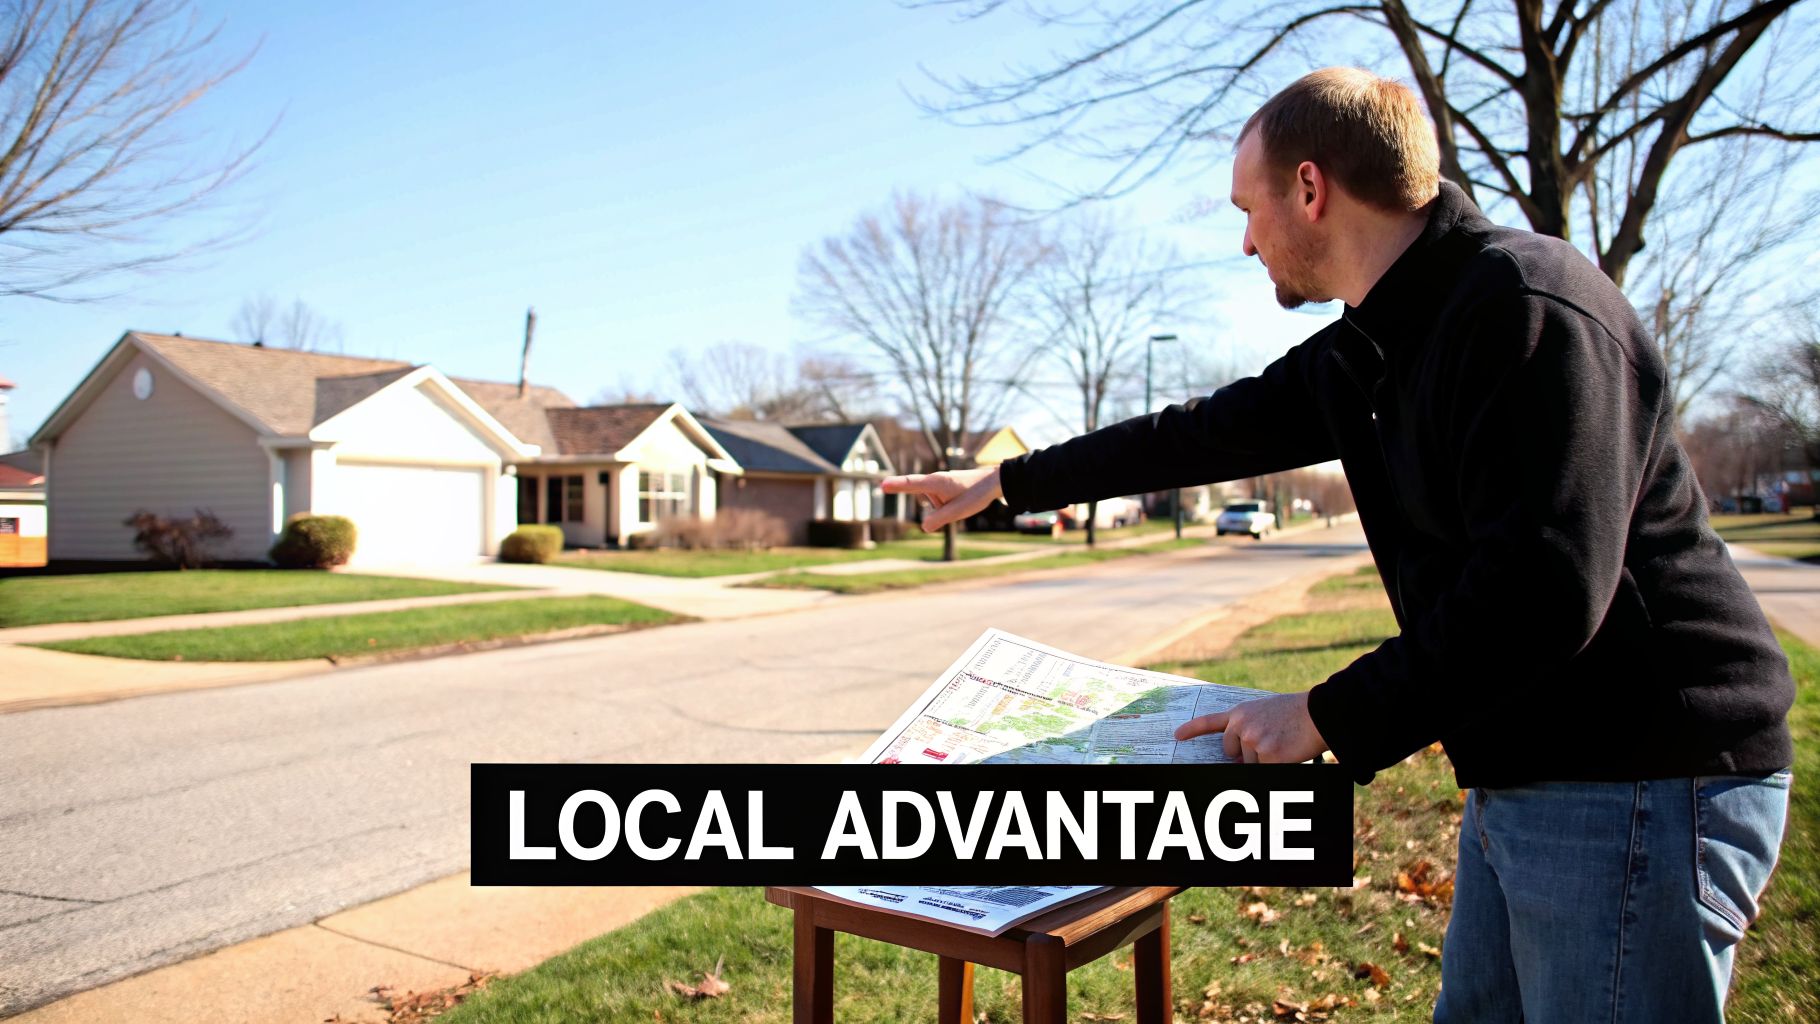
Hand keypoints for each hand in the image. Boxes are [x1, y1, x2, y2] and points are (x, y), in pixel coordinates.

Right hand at [881, 466, 1002, 531]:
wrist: (993, 481)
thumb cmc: (976, 494)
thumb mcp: (958, 512)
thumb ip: (939, 520)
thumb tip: (923, 527)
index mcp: (936, 483)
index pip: (911, 484)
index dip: (896, 485)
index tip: (882, 485)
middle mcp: (935, 480)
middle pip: (924, 497)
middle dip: (938, 507)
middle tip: (960, 502)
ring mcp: (939, 482)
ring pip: (933, 502)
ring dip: (944, 507)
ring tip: (964, 501)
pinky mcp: (944, 485)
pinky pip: (940, 500)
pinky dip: (947, 505)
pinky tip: (961, 501)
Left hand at [1173, 691, 1327, 763]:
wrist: (1317, 713)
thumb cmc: (1294, 713)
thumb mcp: (1264, 711)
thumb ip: (1246, 728)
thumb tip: (1237, 757)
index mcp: (1240, 712)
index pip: (1209, 722)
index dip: (1191, 730)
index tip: (1177, 736)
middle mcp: (1242, 726)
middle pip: (1230, 752)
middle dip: (1242, 753)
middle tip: (1267, 741)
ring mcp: (1253, 741)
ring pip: (1249, 763)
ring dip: (1263, 759)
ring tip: (1281, 741)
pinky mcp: (1267, 756)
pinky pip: (1264, 769)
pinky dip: (1275, 765)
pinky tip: (1286, 751)